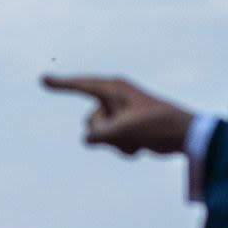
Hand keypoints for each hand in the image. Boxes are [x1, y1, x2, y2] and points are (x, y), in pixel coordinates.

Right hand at [43, 74, 195, 155]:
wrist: (184, 135)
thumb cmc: (157, 126)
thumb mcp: (124, 130)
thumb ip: (100, 135)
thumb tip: (87, 139)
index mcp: (115, 89)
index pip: (81, 85)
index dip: (61, 84)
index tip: (42, 80)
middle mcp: (115, 99)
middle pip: (91, 121)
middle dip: (105, 133)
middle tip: (129, 132)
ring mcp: (120, 114)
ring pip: (100, 135)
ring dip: (115, 144)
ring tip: (137, 141)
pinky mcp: (125, 127)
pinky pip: (110, 142)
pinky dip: (122, 148)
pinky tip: (140, 147)